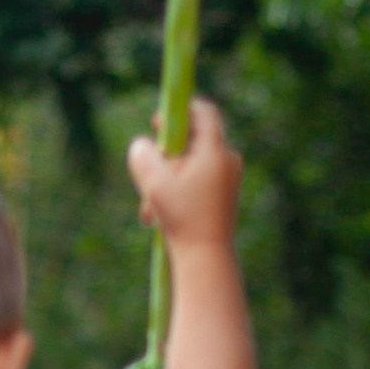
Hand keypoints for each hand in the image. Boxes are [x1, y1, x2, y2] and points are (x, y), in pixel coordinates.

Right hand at [127, 95, 242, 250]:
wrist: (207, 259)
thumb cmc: (182, 217)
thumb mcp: (153, 181)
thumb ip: (142, 155)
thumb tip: (141, 145)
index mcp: (215, 150)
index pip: (203, 111)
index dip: (180, 110)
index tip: (159, 121)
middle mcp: (227, 161)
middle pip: (193, 141)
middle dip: (166, 154)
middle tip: (149, 164)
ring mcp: (227, 181)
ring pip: (190, 166)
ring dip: (166, 180)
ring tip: (149, 205)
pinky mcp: (223, 199)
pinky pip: (196, 184)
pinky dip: (177, 194)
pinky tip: (158, 217)